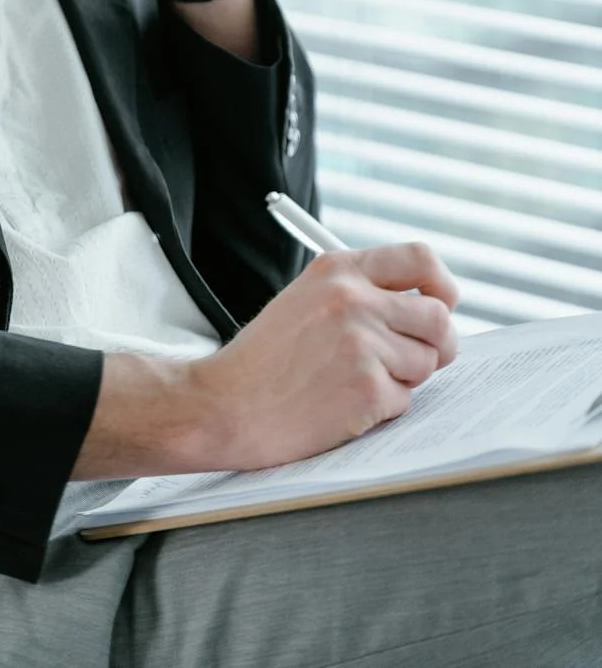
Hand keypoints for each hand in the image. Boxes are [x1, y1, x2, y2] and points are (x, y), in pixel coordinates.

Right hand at [183, 243, 459, 471]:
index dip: (441, 285)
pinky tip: (342, 404)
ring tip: (355, 381)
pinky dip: (381, 409)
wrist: (225, 404)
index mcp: (338, 269)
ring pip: (427, 362)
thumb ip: (360, 292)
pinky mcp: (367, 387)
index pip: (420, 258)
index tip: (442, 304)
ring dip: (403, 379)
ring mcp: (362, 343)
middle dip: (436, 344)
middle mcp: (353, 298)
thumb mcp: (306, 298)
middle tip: (415, 359)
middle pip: (438, 317)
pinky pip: (405, 400)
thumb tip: (427, 307)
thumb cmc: (265, 358)